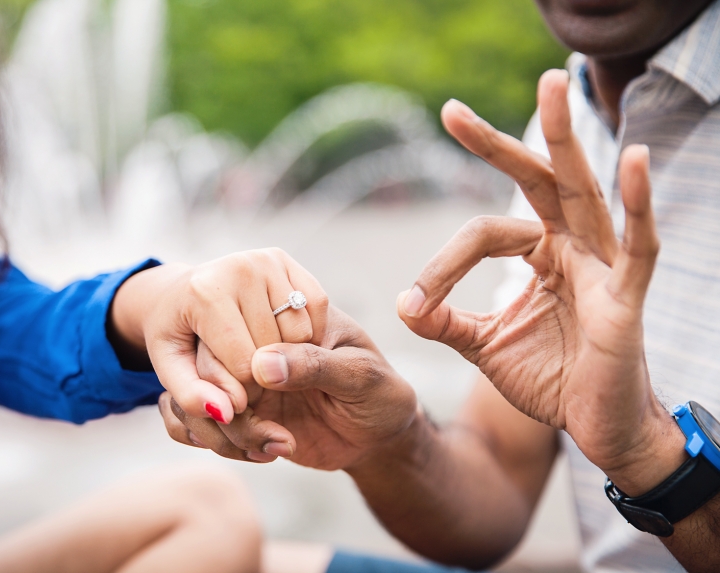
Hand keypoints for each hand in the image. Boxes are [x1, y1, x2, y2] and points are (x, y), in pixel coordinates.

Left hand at [110, 248, 327, 424]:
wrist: (180, 290)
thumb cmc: (177, 333)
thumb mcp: (172, 368)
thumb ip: (192, 397)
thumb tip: (224, 413)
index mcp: (205, 293)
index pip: (245, 365)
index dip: (243, 391)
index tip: (231, 389)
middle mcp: (239, 268)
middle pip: (275, 349)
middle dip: (265, 375)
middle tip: (247, 373)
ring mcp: (265, 259)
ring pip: (301, 333)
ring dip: (289, 355)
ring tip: (262, 356)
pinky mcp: (284, 258)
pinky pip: (316, 307)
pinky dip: (308, 331)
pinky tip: (282, 337)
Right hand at [158, 306, 417, 469]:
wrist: (379, 439)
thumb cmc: (381, 396)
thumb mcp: (361, 377)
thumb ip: (316, 365)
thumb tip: (262, 363)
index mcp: (291, 314)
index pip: (242, 322)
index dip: (235, 363)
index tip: (252, 400)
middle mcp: (262, 341)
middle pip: (209, 359)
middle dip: (226, 404)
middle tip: (266, 433)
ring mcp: (248, 376)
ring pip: (202, 395)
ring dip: (227, 431)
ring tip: (274, 447)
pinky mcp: (243, 409)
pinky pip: (208, 421)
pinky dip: (224, 443)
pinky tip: (263, 453)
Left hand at [398, 70, 684, 494]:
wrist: (594, 427)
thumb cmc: (550, 378)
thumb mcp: (484, 345)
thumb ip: (447, 321)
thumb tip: (402, 304)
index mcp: (540, 254)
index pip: (483, 234)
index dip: (443, 265)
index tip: (415, 302)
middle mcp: (572, 248)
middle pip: (535, 180)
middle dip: (498, 144)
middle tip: (451, 111)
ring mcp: (602, 266)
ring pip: (582, 192)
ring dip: (565, 140)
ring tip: (552, 85)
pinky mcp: (627, 296)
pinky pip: (639, 244)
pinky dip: (637, 203)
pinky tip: (633, 159)